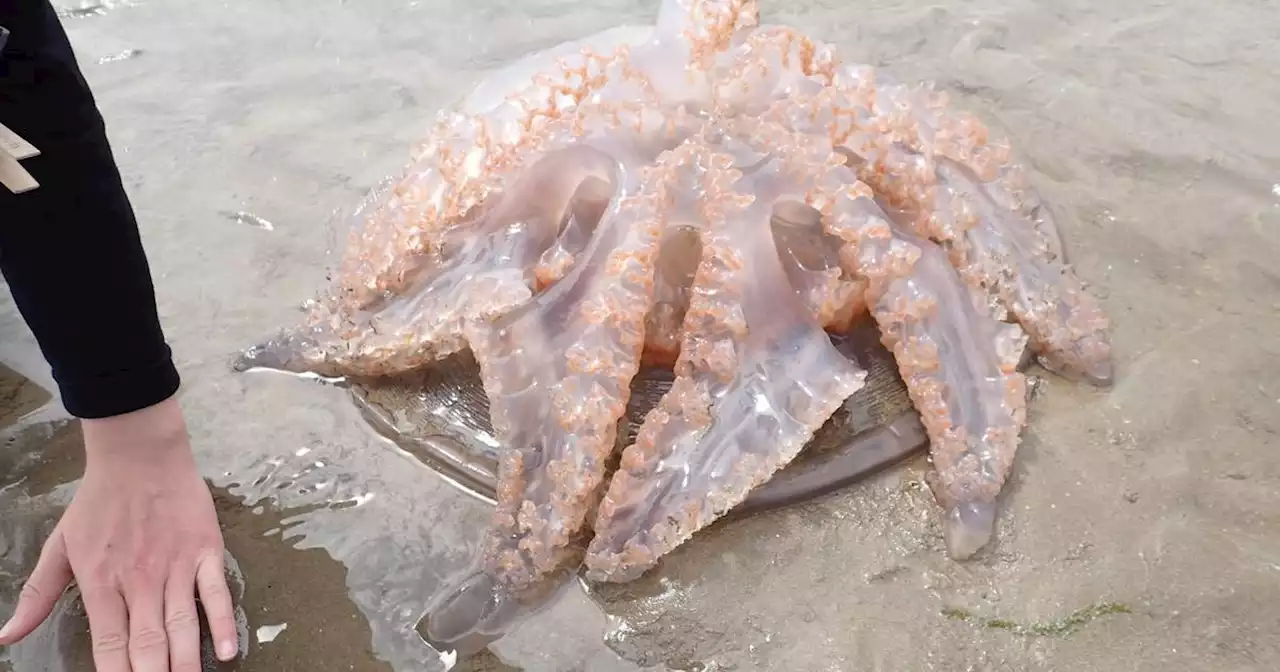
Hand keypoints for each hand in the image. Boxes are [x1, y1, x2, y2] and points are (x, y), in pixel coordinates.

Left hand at [0, 396, 238, 670]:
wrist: (139, 455)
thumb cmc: (98, 500)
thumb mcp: (59, 545)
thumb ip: (37, 595)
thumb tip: (7, 637)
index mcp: (102, 584)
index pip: (109, 645)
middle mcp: (140, 582)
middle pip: (148, 644)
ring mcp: (176, 567)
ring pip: (182, 625)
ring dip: (185, 661)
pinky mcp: (205, 551)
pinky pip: (216, 593)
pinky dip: (222, 623)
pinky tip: (226, 651)